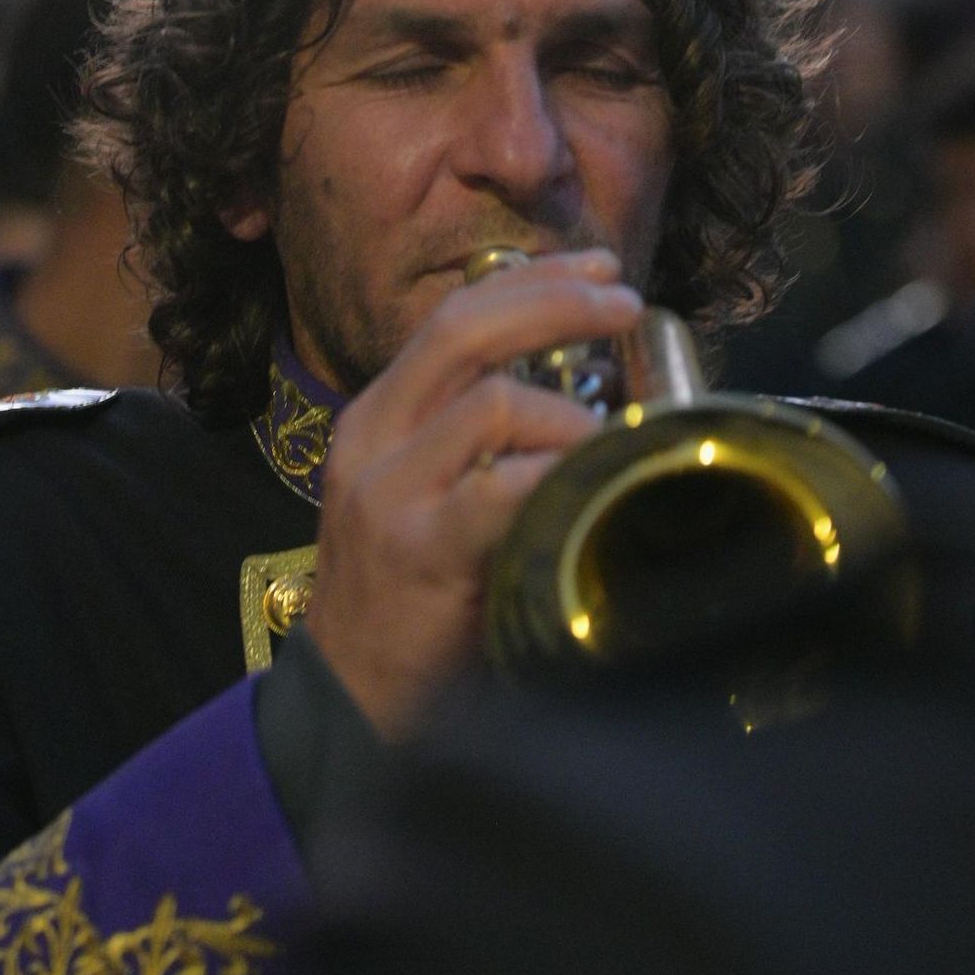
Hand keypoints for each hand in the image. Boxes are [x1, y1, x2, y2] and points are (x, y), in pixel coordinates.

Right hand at [305, 250, 641, 736]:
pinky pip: (501, 485)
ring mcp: (389, 491)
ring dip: (572, 414)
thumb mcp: (433, 495)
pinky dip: (558, 473)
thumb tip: (590, 389)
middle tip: (625, 304)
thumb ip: (485, 443)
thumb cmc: (416, 602)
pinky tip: (589, 484)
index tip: (600, 269)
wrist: (350, 705)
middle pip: (465, 327)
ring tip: (609, 442)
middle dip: (557, 302)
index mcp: (380, 415)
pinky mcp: (418, 548)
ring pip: (493, 400)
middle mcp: (374, 436)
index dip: (532, 279)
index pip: (454, 314)